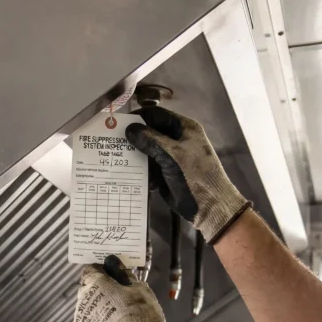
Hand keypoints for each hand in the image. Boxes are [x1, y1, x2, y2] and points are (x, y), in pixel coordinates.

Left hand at [72, 256, 182, 321]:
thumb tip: (116, 264)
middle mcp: (81, 301)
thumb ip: (124, 275)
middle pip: (87, 290)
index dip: (102, 271)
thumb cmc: (141, 318)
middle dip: (99, 292)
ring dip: (97, 312)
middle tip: (119, 300)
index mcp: (95, 284)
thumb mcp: (139, 290)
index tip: (112, 275)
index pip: (91, 269)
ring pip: (86, 311)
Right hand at [126, 106, 250, 243]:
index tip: (118, 124)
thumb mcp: (171, 155)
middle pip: (150, 132)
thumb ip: (150, 140)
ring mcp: (171, 156)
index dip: (138, 117)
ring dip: (135, 156)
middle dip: (134, 138)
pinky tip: (132, 176)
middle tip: (113, 143)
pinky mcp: (166, 172)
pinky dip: (141, 171)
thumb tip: (129, 129)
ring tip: (118, 159)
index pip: (156, 115)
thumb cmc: (194, 176)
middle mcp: (177, 139)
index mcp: (183, 128)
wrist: (208, 206)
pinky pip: (149, 166)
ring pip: (147, 150)